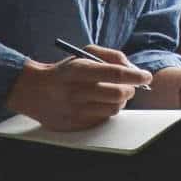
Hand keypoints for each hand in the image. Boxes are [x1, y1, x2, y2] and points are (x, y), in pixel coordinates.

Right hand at [3, 44, 153, 131]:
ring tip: (113, 94)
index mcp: (77, 70)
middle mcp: (76, 91)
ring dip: (120, 101)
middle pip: (118, 94)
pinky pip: (103, 119)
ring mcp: (75, 110)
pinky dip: (108, 110)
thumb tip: (133, 69)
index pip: (115, 74)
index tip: (146, 76)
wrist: (34, 91)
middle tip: (130, 87)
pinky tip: (100, 103)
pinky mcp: (75, 124)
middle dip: (130, 90)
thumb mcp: (83, 55)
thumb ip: (110, 57)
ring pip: (114, 109)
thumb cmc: (65, 71)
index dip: (135, 76)